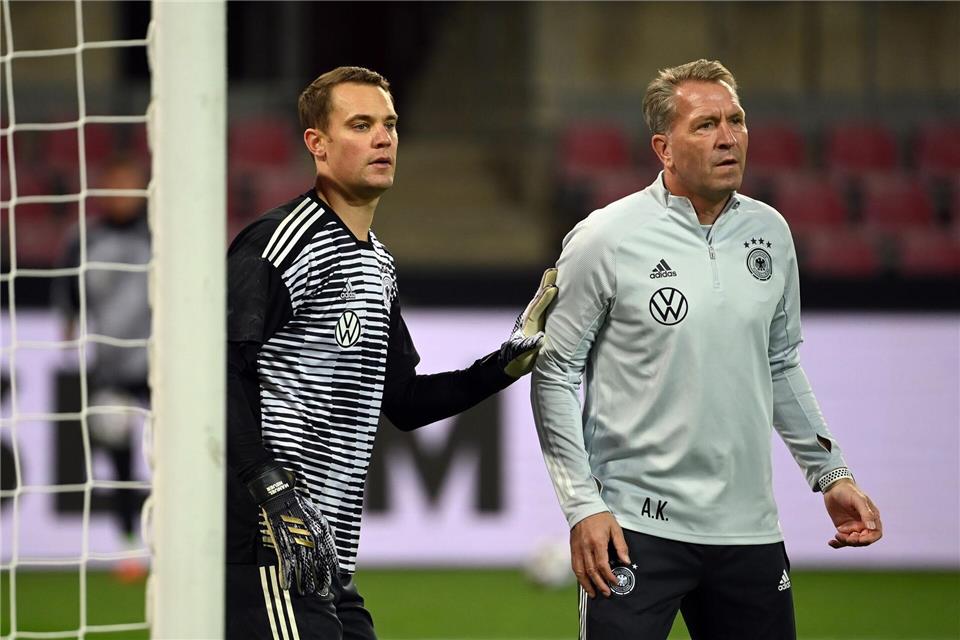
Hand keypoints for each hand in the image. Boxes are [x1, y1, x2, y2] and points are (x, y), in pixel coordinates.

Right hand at [246, 463, 339, 594]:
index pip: (328, 550)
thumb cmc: (297, 501)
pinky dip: (286, 573)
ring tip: (306, 592)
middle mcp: (310, 534)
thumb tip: (329, 537)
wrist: (279, 492)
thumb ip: (321, 526)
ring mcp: (295, 537)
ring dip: (304, 579)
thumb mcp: (315, 512)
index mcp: (319, 527)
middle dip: (320, 576)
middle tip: (322, 590)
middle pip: (317, 560)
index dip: (331, 565)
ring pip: (303, 563)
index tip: (334, 577)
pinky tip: (287, 584)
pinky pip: (285, 560)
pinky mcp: (281, 539)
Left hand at [499, 268, 557, 376]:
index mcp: (528, 325)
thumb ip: (528, 347)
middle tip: (555, 270)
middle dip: (547, 285)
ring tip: (557, 272)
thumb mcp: (521, 355)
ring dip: (550, 286)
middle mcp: (532, 318)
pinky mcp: (541, 322)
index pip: (537, 309)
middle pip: (540, 299)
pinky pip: (548, 306)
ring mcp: (537, 319)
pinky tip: (561, 288)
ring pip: (544, 300)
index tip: (552, 288)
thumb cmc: (516, 360)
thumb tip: (540, 340)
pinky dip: (553, 296)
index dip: (544, 299)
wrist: (512, 363)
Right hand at [570, 512, 630, 597]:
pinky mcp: (573, 549)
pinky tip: (584, 583)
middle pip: (591, 571)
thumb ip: (621, 546)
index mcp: (597, 542)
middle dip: (599, 584)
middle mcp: (586, 547)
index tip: (615, 582)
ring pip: (580, 571)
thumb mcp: (615, 528)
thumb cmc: (601, 517)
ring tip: (594, 593)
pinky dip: (579, 577)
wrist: (583, 508)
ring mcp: (577, 549)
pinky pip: (575, 566)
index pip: (602, 565)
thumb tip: (626, 561)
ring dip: (587, 584)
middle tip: (607, 593)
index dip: (609, 576)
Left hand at [823, 478, 881, 548]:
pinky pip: (843, 539)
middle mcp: (864, 524)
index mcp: (872, 517)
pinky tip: (831, 543)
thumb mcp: (858, 499)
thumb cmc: (848, 491)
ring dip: (845, 542)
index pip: (876, 534)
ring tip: (837, 535)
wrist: (833, 487)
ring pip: (853, 541)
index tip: (859, 539)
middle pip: (864, 540)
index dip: (869, 539)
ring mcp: (854, 527)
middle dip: (854, 541)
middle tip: (843, 536)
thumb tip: (872, 528)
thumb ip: (866, 513)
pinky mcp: (843, 528)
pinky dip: (838, 544)